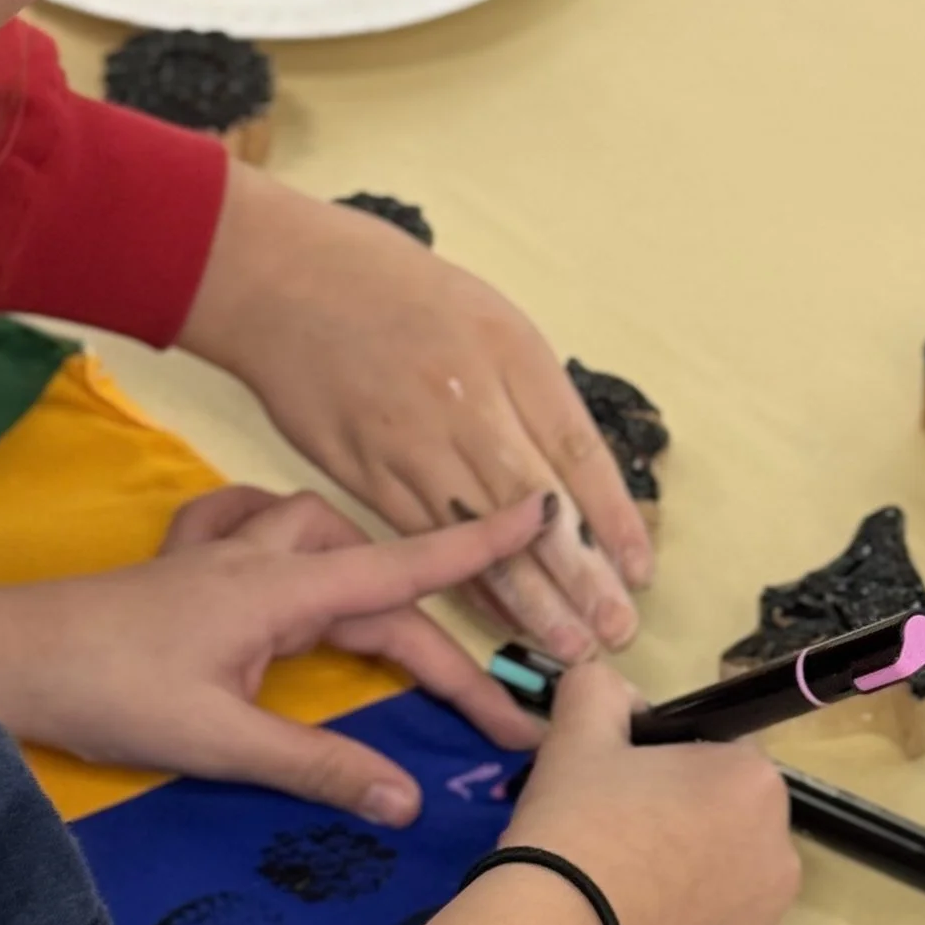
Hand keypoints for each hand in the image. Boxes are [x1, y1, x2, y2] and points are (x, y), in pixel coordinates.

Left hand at [0, 486, 551, 821]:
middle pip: (380, 591)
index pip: (405, 569)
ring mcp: (221, 560)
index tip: (546, 513)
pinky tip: (283, 557)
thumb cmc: (103, 691)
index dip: (480, 546)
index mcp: (282, 591)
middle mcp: (263, 563)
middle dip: (445, 648)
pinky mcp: (184, 571)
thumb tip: (407, 801)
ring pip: (323, 541)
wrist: (0, 657)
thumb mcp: (219, 741)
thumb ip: (318, 769)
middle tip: (496, 716)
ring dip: (372, 573)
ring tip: (402, 624)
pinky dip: (285, 537)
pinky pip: (252, 530)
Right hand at [178, 161, 652, 663]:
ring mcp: (408, 442)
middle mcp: (462, 402)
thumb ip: (535, 398)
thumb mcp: (489, 320)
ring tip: (569, 646)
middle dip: (579, 578)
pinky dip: (464, 582)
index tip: (640, 572)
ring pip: (477, 535)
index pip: (576, 453)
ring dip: (529, 599)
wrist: (285, 279)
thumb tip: (577, 485)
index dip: (613, 520)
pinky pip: (423, 539)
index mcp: (508, 354)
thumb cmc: (398, 293)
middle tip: (617, 632)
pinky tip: (498, 617)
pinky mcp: (361, 471)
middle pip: (533, 507)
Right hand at [504, 657, 800, 924]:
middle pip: (729, 817)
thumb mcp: (576, 734)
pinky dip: (682, 923)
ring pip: (724, 874)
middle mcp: (780, 849)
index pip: (721, 754)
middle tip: (615, 836)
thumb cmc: (574, 829)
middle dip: (685, 819)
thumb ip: (601, 691)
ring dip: (687, 872)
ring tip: (619, 886)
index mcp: (753, 781)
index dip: (671, 764)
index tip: (625, 788)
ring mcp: (765, 917)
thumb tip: (618, 693)